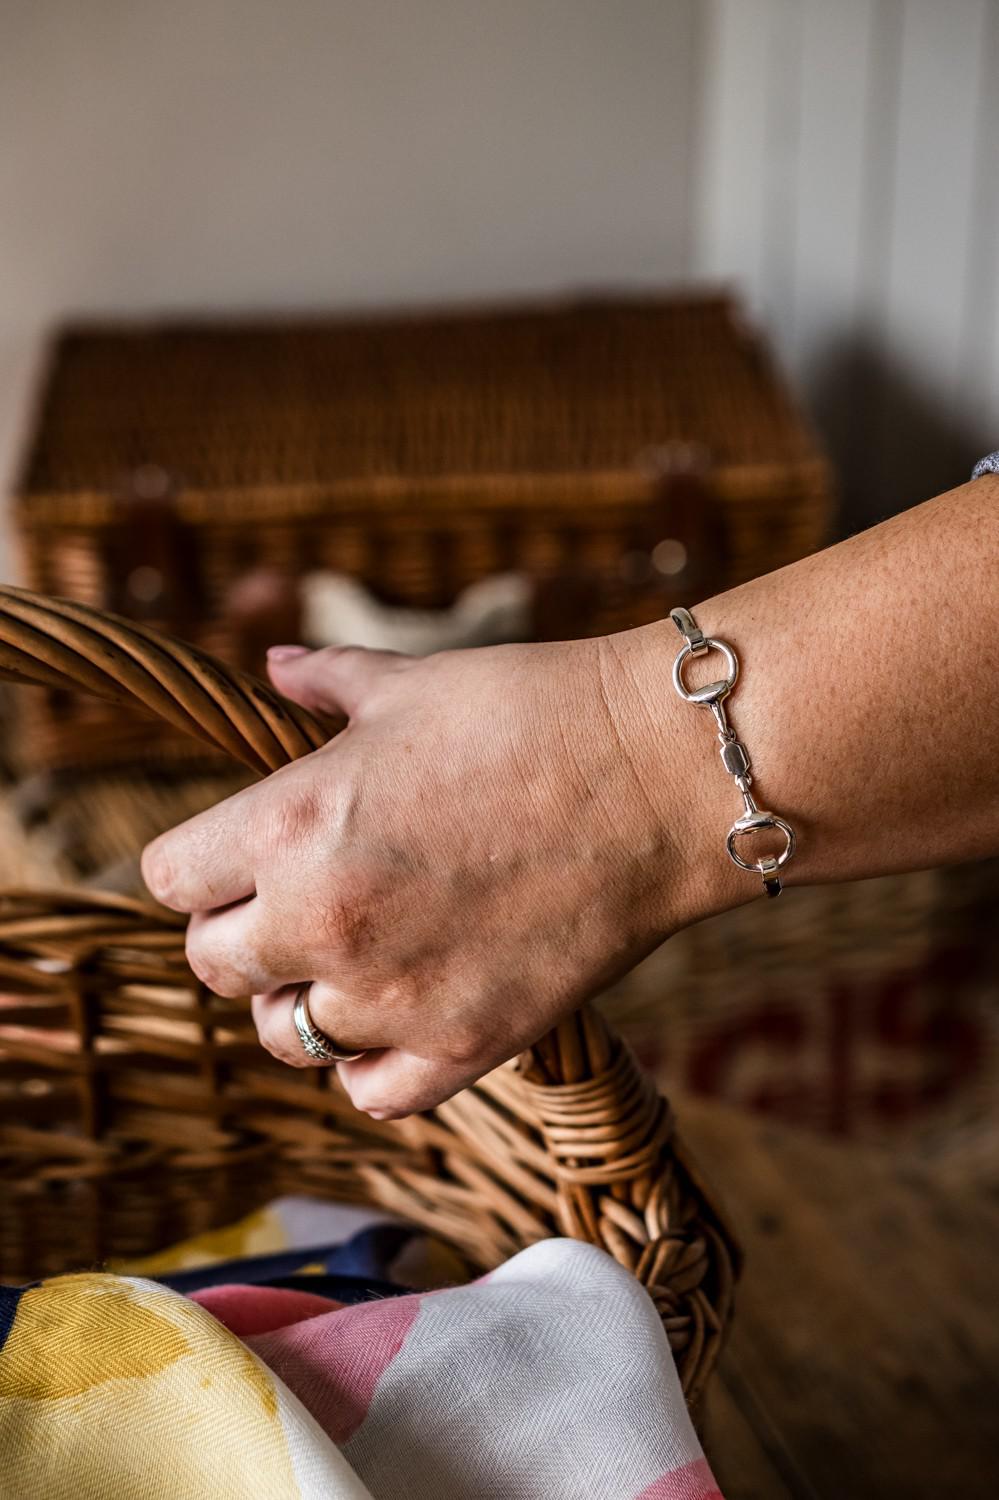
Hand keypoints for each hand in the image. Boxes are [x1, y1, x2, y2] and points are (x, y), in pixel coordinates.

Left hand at [141, 634, 706, 1117]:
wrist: (657, 774)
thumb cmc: (530, 711)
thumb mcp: (409, 685)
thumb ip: (323, 684)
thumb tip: (273, 665)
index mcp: (288, 825)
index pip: (169, 880)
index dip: (197, 864)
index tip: (233, 854)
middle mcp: (322, 923)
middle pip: (211, 966)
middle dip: (239, 932)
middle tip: (293, 901)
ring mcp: (392, 997)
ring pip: (281, 1036)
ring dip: (300, 997)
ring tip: (349, 956)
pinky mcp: (465, 1046)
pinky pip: (370, 1093)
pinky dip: (368, 1063)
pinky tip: (395, 1014)